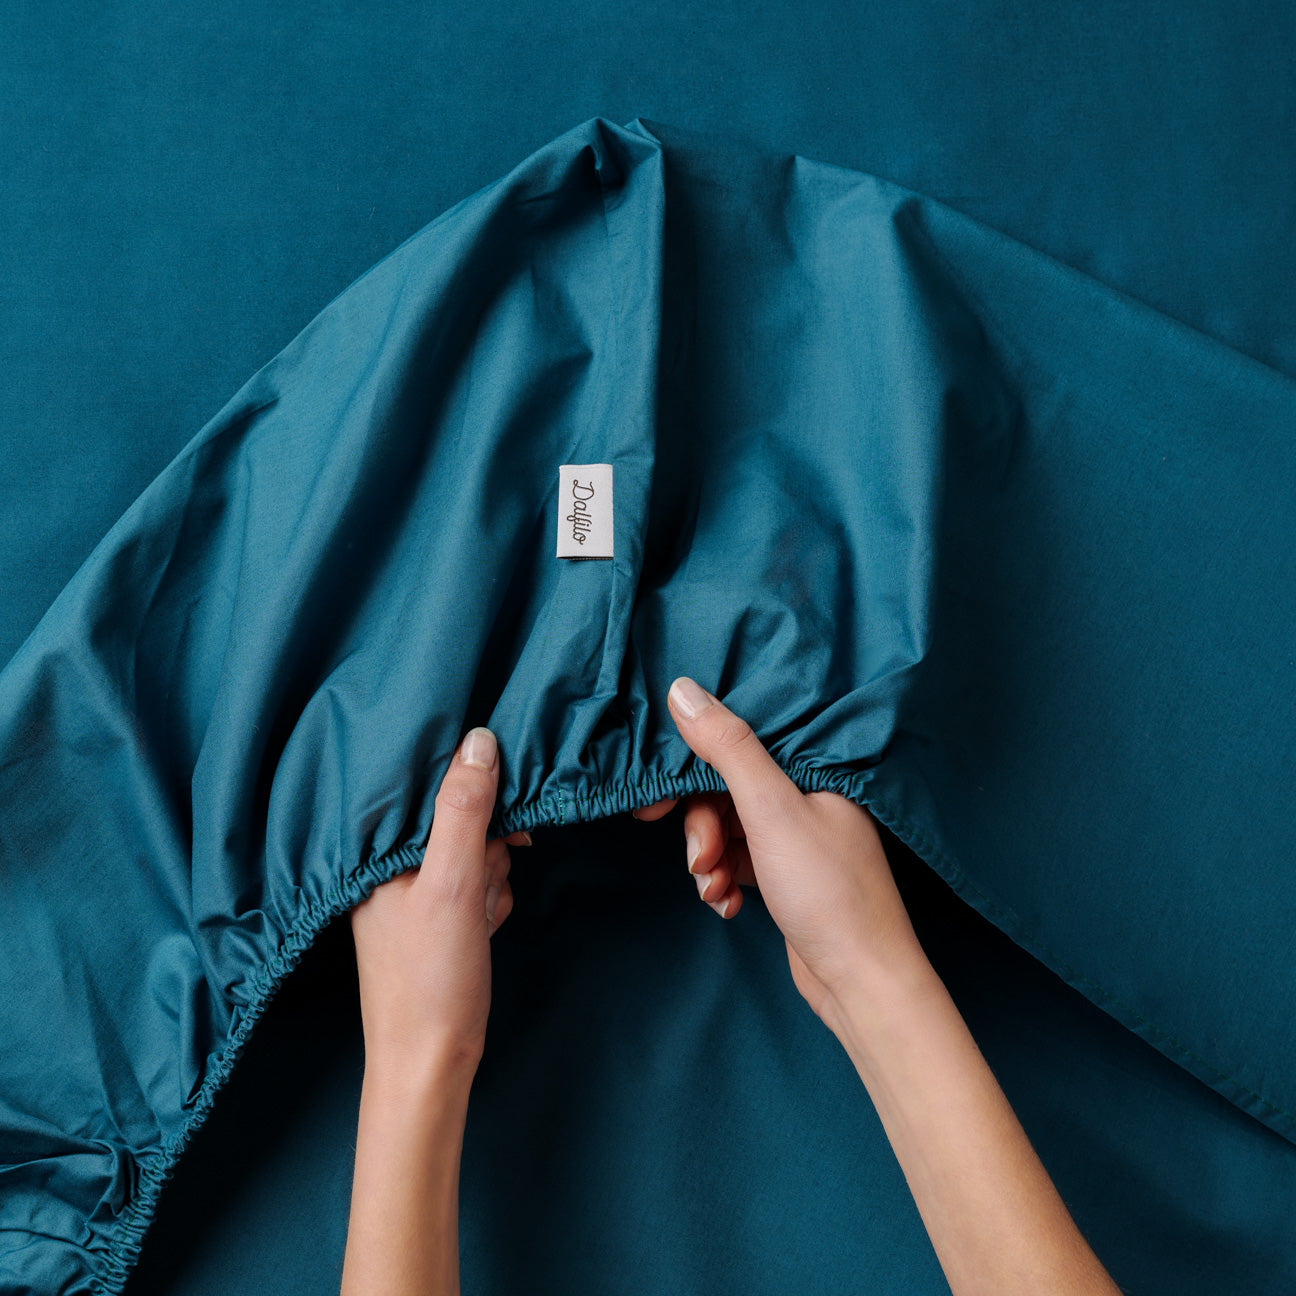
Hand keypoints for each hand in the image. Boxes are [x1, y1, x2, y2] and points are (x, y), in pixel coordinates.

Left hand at [349, 725, 529, 1077]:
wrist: (431, 1062)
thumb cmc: (430, 977)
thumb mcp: (451, 884)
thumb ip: (464, 809)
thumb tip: (480, 739)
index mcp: (374, 847)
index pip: (425, 783)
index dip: (471, 791)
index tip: (499, 814)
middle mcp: (388, 862)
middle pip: (460, 815)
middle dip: (486, 847)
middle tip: (479, 885)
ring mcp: (413, 889)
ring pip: (477, 848)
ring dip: (491, 878)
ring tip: (477, 918)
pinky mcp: (437, 913)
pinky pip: (480, 881)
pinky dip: (490, 901)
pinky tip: (482, 929)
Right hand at [633, 677, 925, 1030]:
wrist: (862, 983)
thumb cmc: (830, 891)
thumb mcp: (771, 811)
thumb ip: (728, 748)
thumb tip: (682, 690)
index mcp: (815, 768)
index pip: (740, 744)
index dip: (693, 766)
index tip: (653, 798)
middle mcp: (808, 797)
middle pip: (726, 791)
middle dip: (701, 827)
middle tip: (697, 859)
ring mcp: (798, 839)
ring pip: (727, 829)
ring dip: (709, 859)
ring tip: (715, 888)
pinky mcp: (788, 876)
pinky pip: (738, 862)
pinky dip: (724, 880)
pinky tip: (728, 904)